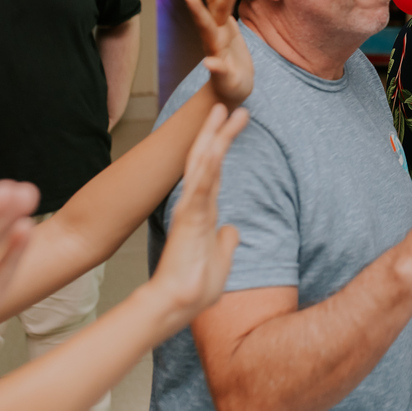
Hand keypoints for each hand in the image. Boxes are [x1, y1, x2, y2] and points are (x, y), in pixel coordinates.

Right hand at [150, 103, 244, 327]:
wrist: (178, 304)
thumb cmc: (196, 286)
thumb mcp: (221, 259)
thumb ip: (225, 241)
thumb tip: (232, 230)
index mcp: (204, 212)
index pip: (215, 172)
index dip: (222, 148)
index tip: (233, 125)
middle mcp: (196, 205)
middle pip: (207, 160)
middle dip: (217, 132)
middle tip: (228, 106)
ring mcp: (191, 210)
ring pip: (203, 165)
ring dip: (213, 137)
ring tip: (223, 112)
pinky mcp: (188, 219)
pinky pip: (199, 186)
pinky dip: (207, 165)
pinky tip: (213, 146)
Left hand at [185, 0, 253, 106]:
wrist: (231, 87)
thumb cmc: (232, 87)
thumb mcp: (229, 83)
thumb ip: (220, 73)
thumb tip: (209, 64)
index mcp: (215, 46)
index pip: (206, 25)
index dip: (198, 11)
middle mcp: (214, 32)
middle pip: (213, 5)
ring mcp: (218, 27)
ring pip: (215, 0)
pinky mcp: (225, 24)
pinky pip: (219, 3)